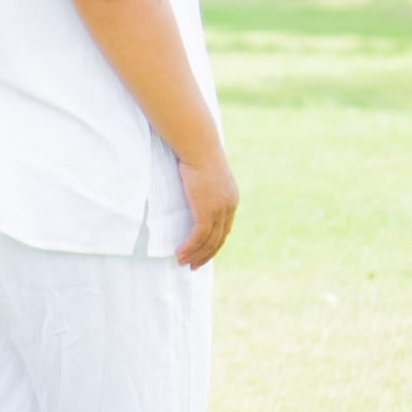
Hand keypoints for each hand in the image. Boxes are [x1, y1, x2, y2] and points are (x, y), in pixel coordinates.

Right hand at [175, 150, 238, 269]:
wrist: (199, 146)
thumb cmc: (198, 154)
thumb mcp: (208, 174)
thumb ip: (207, 188)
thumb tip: (197, 191)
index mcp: (231, 200)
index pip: (224, 229)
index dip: (214, 244)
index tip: (203, 253)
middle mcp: (229, 207)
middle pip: (218, 239)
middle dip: (205, 255)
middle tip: (194, 265)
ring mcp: (219, 210)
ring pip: (208, 241)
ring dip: (195, 254)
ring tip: (183, 262)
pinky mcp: (206, 211)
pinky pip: (198, 236)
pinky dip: (189, 247)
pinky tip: (180, 253)